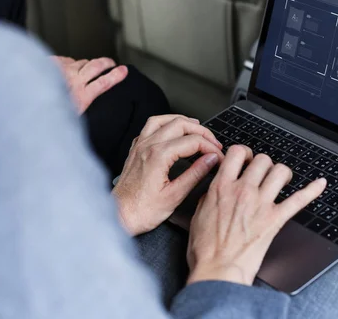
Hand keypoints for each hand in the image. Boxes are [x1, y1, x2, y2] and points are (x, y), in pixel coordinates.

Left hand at [52, 56, 127, 113]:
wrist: (24, 105)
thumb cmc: (48, 115)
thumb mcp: (71, 118)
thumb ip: (80, 106)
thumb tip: (87, 99)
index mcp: (81, 96)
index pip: (104, 83)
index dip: (116, 75)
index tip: (124, 70)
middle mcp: (73, 81)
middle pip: (96, 66)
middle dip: (107, 62)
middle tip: (111, 62)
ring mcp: (62, 71)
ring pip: (82, 62)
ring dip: (87, 64)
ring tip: (89, 66)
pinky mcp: (51, 64)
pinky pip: (66, 60)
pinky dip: (69, 63)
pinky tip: (67, 69)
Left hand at [112, 115, 224, 235]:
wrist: (118, 217)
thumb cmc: (141, 211)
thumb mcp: (175, 196)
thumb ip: (195, 174)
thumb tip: (211, 160)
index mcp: (158, 156)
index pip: (192, 141)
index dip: (210, 147)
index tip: (219, 155)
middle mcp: (147, 146)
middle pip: (180, 124)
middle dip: (201, 131)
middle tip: (213, 142)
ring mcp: (139, 146)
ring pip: (162, 120)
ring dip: (181, 121)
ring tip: (195, 127)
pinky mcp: (135, 151)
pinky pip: (149, 127)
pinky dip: (164, 124)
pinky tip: (171, 132)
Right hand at [186, 145, 326, 285]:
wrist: (218, 270)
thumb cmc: (206, 249)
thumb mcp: (198, 215)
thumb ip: (209, 196)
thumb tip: (216, 188)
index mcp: (221, 188)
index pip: (237, 153)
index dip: (243, 153)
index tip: (244, 159)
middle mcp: (243, 191)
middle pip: (262, 159)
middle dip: (263, 163)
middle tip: (262, 172)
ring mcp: (261, 204)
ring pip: (280, 171)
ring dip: (282, 173)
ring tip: (281, 179)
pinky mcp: (275, 219)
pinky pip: (299, 199)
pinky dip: (312, 190)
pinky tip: (320, 183)